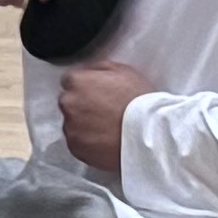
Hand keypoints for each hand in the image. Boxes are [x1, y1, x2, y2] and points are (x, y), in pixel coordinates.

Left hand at [56, 56, 146, 179]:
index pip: (70, 81)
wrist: (149, 134)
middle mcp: (68, 103)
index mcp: (77, 81)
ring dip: (83, 125)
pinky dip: (87, 142)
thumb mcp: (123, 71)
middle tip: (104, 112)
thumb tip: (89, 73)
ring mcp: (70, 127)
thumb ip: (99, 69)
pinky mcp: (75, 148)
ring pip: (72, 124)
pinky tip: (104, 141)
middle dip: (82, 105)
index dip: (86, 87)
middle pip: (69, 102)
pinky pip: (77, 143)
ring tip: (106, 129)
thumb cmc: (138, 100)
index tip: (97, 94)